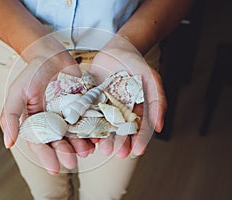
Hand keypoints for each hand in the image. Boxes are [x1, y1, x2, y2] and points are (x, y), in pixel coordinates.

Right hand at [0, 35, 94, 173]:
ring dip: (81, 145)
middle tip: (73, 161)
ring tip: (88, 151)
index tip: (55, 169)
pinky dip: (93, 130)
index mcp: (36, 122)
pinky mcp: (81, 106)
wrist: (51, 54)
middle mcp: (52, 121)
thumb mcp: (17, 93)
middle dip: (66, 153)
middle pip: (59, 142)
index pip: (40, 144)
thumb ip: (12, 117)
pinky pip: (88, 121)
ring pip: (75, 135)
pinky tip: (98, 137)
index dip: (46, 157)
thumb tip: (8, 144)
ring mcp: (68, 114)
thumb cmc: (32, 73)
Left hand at [89, 35, 166, 157]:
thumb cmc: (137, 65)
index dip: (139, 141)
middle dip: (120, 144)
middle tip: (118, 153)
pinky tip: (86, 133)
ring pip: (104, 126)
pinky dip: (87, 124)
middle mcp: (120, 112)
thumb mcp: (152, 81)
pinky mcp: (91, 101)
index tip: (137, 151)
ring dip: (103, 138)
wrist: (118, 49)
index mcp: (136, 111)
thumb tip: (160, 127)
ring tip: (102, 147)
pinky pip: (88, 115)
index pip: (139, 130)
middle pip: (120, 132)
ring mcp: (105, 108)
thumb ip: (158, 102)